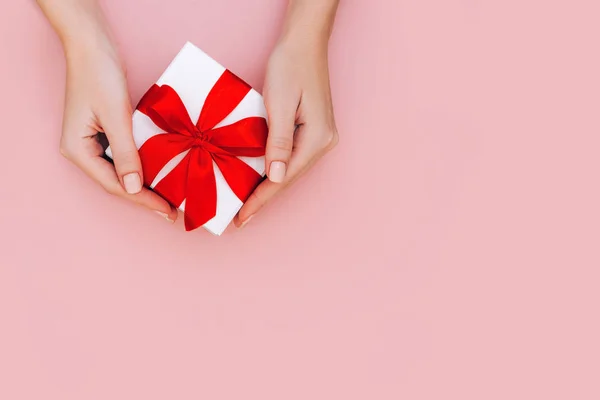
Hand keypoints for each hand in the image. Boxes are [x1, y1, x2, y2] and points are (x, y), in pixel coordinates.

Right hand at [58, 37, 177, 222]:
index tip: (166, 210)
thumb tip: (134, 188)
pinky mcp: (105, 132)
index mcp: (78, 150)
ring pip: (122, 172)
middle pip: (117, 182)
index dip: (142, 200)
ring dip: (145, 184)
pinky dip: (143, 166)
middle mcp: (82, 151)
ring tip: (169, 198)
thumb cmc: (99, 75)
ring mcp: (92, 142)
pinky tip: (160, 173)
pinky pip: (125, 156)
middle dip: (145, 197)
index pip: (114, 185)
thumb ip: (125, 153)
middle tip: (172, 211)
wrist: (93, 45)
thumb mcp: (115, 116)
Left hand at [234, 35, 338, 226]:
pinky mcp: (312, 131)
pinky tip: (259, 179)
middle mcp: (323, 142)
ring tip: (246, 204)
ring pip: (289, 169)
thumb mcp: (280, 103)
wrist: (303, 42)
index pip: (284, 178)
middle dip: (264, 197)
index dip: (261, 199)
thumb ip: (278, 141)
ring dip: (267, 186)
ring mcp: (320, 137)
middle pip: (288, 178)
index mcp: (318, 138)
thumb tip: (275, 177)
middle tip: (240, 217)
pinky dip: (273, 169)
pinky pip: (290, 157)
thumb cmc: (290, 66)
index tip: (242, 217)